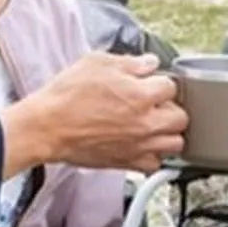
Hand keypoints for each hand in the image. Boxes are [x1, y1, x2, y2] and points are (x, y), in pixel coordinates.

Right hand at [0, 52, 183, 174]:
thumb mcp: (97, 63)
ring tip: (154, 125)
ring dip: (168, 133)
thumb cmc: (66, 97)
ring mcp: (139, 146)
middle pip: (181, 118)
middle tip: (155, 104)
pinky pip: (154, 164)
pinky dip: (153, 155)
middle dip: (170, 108)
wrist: (46, 127)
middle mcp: (146, 123)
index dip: (160, 82)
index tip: (151, 83)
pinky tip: (142, 144)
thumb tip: (148, 63)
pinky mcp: (127, 163)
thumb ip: (129, 62)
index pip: (171, 86)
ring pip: (175, 144)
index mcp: (142, 95)